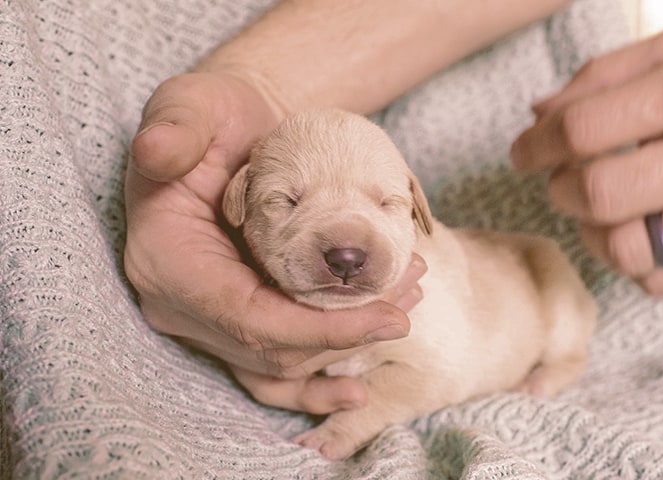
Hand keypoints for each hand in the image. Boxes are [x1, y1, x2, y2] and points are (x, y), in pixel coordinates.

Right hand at [124, 72, 426, 413]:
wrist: (236, 133)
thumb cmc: (215, 115)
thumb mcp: (194, 105)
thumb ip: (176, 125)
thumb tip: (156, 150)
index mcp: (165, 258)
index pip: (247, 318)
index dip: (320, 331)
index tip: (390, 319)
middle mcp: (180, 302)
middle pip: (271, 350)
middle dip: (347, 336)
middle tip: (412, 295)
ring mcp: (208, 318)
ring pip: (281, 364)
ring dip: (346, 347)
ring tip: (405, 305)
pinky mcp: (236, 320)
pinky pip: (276, 365)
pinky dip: (319, 372)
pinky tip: (360, 386)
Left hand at [511, 29, 662, 294]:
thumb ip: (606, 76)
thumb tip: (538, 115)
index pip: (582, 129)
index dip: (536, 145)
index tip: (524, 152)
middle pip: (596, 194)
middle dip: (560, 189)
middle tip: (564, 179)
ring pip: (622, 249)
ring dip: (589, 232)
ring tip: (598, 210)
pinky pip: (656, 281)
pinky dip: (629, 261)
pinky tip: (638, 231)